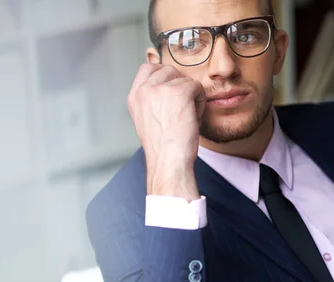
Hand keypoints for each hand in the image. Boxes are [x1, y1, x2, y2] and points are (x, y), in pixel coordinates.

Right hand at [127, 63, 205, 198]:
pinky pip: (197, 87)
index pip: (147, 68)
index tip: (171, 89)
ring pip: (184, 79)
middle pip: (168, 69)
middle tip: (180, 108)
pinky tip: (193, 118)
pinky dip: (200, 102)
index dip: (163, 75)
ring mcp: (161, 90)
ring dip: (191, 95)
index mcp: (134, 96)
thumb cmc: (162, 146)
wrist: (168, 161)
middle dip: (179, 85)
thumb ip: (151, 99)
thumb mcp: (146, 118)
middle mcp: (144, 90)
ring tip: (186, 116)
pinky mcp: (179, 93)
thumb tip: (167, 82)